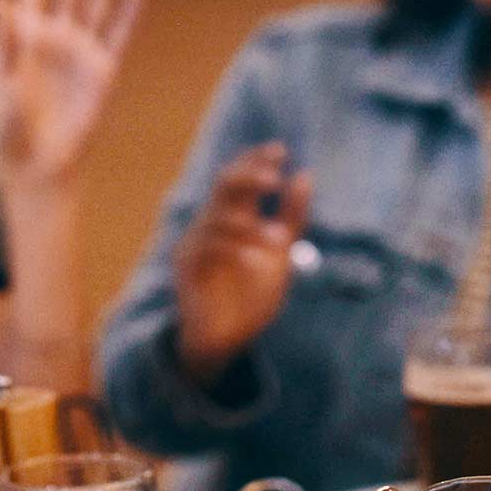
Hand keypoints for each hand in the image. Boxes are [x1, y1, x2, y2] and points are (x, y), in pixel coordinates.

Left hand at [0, 0, 147, 185]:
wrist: (35, 165)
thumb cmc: (7, 125)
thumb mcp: (0, 80)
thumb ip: (4, 38)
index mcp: (24, 33)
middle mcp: (55, 35)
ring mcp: (81, 51)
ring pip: (98, 1)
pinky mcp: (103, 72)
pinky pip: (119, 35)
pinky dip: (129, 13)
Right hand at [171, 143, 313, 387]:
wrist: (227, 339)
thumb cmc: (251, 295)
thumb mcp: (281, 253)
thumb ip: (291, 217)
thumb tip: (304, 175)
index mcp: (234, 218)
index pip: (240, 176)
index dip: (256, 160)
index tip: (279, 151)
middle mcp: (212, 223)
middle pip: (224, 184)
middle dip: (248, 176)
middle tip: (273, 179)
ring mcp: (196, 242)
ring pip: (218, 216)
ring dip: (249, 226)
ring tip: (275, 243)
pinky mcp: (187, 266)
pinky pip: (208, 246)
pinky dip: (235, 250)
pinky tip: (256, 262)